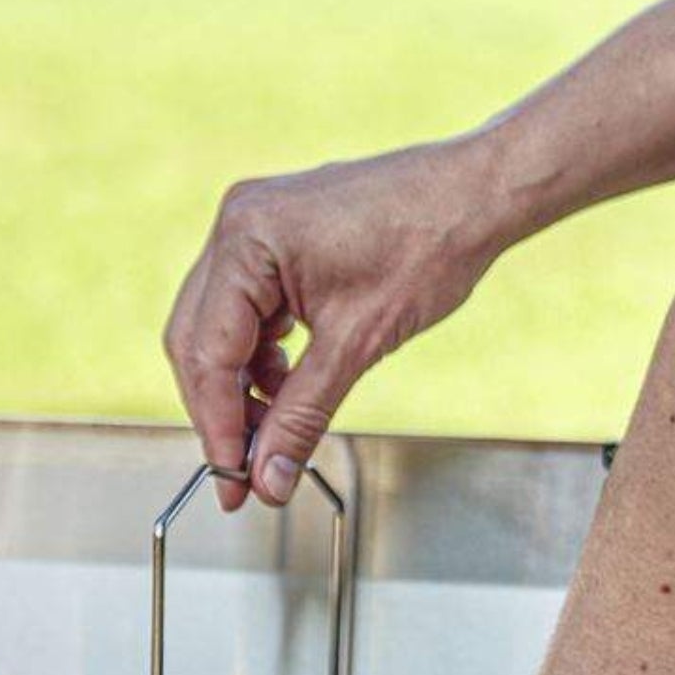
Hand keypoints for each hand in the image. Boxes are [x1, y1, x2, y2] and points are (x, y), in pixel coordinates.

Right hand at [163, 140, 503, 509]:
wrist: (477, 193)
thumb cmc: (432, 242)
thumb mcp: (360, 343)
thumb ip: (302, 415)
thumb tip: (269, 478)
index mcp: (246, 240)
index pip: (208, 354)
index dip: (218, 426)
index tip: (233, 482)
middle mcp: (236, 224)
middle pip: (197, 341)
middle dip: (221, 409)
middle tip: (245, 469)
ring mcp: (251, 226)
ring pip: (217, 328)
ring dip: (240, 384)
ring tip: (275, 428)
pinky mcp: (271, 236)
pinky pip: (243, 308)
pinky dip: (259, 353)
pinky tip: (286, 382)